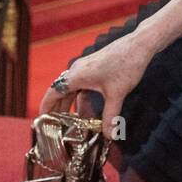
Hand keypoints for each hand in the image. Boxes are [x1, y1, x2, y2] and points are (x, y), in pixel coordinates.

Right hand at [38, 33, 154, 140]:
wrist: (140, 45)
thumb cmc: (126, 65)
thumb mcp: (116, 94)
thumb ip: (110, 116)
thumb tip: (108, 136)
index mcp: (76, 75)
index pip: (52, 93)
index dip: (45, 108)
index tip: (41, 121)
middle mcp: (77, 71)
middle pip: (61, 93)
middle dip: (59, 111)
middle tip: (57, 128)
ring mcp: (86, 68)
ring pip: (74, 91)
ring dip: (74, 106)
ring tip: (76, 124)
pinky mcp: (95, 68)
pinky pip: (84, 86)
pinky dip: (84, 99)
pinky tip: (91, 112)